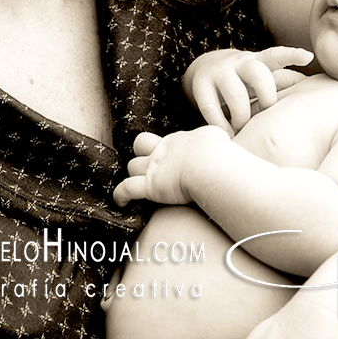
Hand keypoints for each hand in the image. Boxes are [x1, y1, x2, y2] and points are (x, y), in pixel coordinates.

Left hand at [112, 126, 229, 207]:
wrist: (210, 165)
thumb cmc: (217, 151)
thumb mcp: (215, 136)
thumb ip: (210, 138)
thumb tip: (217, 140)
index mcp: (177, 140)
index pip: (163, 139)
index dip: (160, 146)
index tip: (167, 157)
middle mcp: (162, 151)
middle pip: (141, 145)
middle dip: (141, 153)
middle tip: (147, 163)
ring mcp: (154, 168)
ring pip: (132, 166)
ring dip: (133, 174)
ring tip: (135, 183)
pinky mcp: (150, 186)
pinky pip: (126, 189)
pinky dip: (120, 195)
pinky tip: (120, 202)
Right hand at [184, 46, 312, 134]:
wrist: (204, 69)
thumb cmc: (244, 79)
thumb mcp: (263, 76)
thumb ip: (286, 80)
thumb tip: (317, 86)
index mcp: (258, 61)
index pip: (276, 55)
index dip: (292, 55)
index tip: (308, 57)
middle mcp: (239, 62)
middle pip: (258, 73)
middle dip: (266, 96)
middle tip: (265, 111)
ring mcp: (218, 72)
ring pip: (235, 95)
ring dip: (242, 117)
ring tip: (243, 127)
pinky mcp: (200, 85)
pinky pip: (211, 109)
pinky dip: (222, 125)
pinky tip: (228, 133)